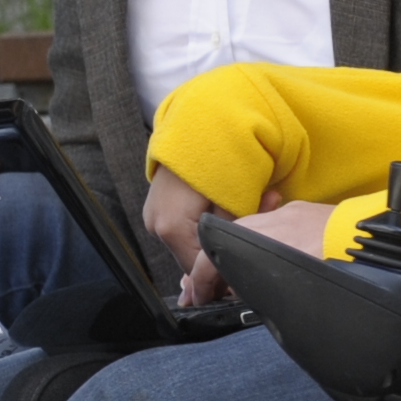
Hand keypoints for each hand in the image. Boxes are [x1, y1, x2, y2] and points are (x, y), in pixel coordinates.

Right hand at [148, 165, 294, 305]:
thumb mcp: (233, 206)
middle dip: (218, 256)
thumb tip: (234, 268)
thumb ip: (231, 240)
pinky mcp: (158, 207)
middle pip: (190, 259)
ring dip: (210, 242)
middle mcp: (156, 225)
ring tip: (240, 225)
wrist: (200, 123)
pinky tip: (220, 220)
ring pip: (186, 245)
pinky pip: (181, 230)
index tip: (242, 277)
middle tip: (247, 249)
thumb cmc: (219, 160)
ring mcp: (153, 215)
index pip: (197, 270)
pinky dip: (200, 230)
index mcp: (172, 228)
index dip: (221, 277)